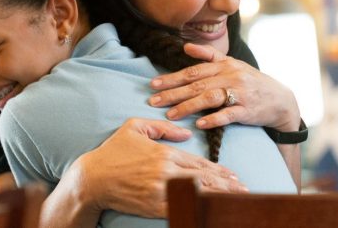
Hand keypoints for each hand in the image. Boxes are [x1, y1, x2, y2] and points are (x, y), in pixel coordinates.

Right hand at [70, 118, 246, 218]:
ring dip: (219, 198)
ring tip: (236, 201)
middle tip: (244, 189)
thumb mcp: (134, 127)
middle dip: (227, 185)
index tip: (234, 175)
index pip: (199, 163)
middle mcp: (166, 172)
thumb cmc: (113, 151)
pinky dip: (199, 209)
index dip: (220, 170)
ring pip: (198, 195)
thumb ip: (161, 127)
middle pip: (205, 180)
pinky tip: (211, 211)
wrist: (93, 178)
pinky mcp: (154, 207)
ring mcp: (161, 191)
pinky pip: (182, 209)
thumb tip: (185, 133)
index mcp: (164, 153)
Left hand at [148, 43, 300, 131]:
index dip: (172, 77)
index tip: (153, 84)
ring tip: (170, 114)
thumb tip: (185, 47)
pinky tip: (199, 124)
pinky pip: (229, 114)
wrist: (281, 100)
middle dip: (173, 93)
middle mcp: (231, 76)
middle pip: (197, 84)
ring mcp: (240, 93)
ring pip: (210, 98)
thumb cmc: (250, 81)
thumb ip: (209, 56)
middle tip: (153, 100)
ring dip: (188, 106)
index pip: (193, 71)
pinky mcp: (248, 110)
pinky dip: (213, 119)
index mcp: (224, 65)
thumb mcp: (232, 64)